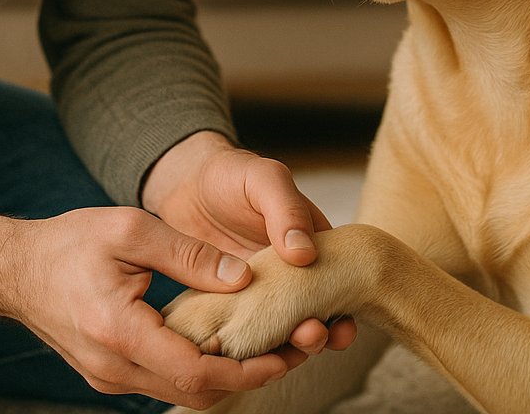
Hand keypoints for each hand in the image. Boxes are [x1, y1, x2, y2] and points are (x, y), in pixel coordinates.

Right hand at [0, 204, 306, 406]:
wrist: (15, 269)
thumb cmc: (70, 241)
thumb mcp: (131, 229)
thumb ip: (187, 255)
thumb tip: (242, 276)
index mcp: (121, 332)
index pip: (198, 373)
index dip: (249, 370)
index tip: (286, 352)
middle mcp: (115, 369)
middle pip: (196, 395)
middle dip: (249, 378)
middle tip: (292, 351)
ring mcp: (110, 377)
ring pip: (181, 394)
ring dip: (226, 377)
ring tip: (268, 346)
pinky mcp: (109, 372)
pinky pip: (163, 381)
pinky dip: (198, 370)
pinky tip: (223, 342)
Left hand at [142, 132, 357, 356]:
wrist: (186, 185)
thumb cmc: (234, 176)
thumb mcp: (265, 179)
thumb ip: (287, 208)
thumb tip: (306, 253)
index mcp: (312, 244)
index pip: (337, 280)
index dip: (343, 305)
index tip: (342, 324)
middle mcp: (291, 276)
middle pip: (314, 312)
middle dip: (319, 333)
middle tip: (312, 336)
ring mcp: (260, 295)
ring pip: (280, 329)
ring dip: (287, 344)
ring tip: (286, 345)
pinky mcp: (229, 308)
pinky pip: (242, 334)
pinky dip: (247, 346)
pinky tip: (246, 353)